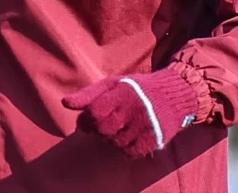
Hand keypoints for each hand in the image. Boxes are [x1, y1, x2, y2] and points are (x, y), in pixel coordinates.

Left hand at [61, 66, 200, 157]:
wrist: (173, 94)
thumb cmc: (137, 88)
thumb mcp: (113, 83)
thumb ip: (89, 94)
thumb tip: (65, 103)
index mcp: (121, 93)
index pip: (94, 113)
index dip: (86, 120)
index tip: (87, 121)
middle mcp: (133, 109)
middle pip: (103, 130)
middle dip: (99, 130)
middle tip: (105, 124)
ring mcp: (145, 125)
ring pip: (115, 143)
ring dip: (112, 139)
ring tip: (119, 128)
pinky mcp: (154, 138)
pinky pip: (130, 153)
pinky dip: (125, 149)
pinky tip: (129, 138)